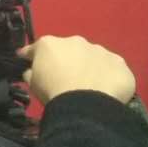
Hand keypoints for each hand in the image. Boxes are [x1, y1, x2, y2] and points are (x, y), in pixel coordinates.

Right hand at [18, 35, 134, 104]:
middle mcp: (76, 41)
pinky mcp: (120, 64)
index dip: (32, 55)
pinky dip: (109, 76)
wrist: (87, 104)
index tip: (28, 62)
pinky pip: (112, 69)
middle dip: (67, 60)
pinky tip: (106, 90)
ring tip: (90, 86)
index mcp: (50, 44)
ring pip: (93, 57)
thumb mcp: (32, 84)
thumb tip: (31, 71)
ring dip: (90, 67)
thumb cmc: (53, 91)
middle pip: (69, 50)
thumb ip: (31, 72)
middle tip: (67, 78)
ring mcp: (101, 51)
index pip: (37, 48)